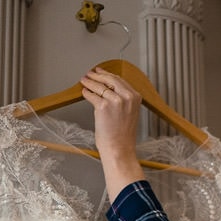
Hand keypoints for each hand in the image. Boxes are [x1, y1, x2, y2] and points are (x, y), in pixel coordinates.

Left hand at [81, 67, 144, 199]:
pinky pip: (92, 95)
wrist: (119, 148)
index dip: (108, 74)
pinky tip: (84, 92)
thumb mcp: (129, 113)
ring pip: (99, 86)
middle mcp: (127, 97)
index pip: (120, 80)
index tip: (101, 72)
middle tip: (90, 73)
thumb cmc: (123, 136)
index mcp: (135, 98)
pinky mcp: (103, 106)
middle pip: (110, 79)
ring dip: (90, 82)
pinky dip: (86, 93)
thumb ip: (123, 99)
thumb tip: (108, 89)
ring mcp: (116, 101)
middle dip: (98, 75)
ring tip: (84, 80)